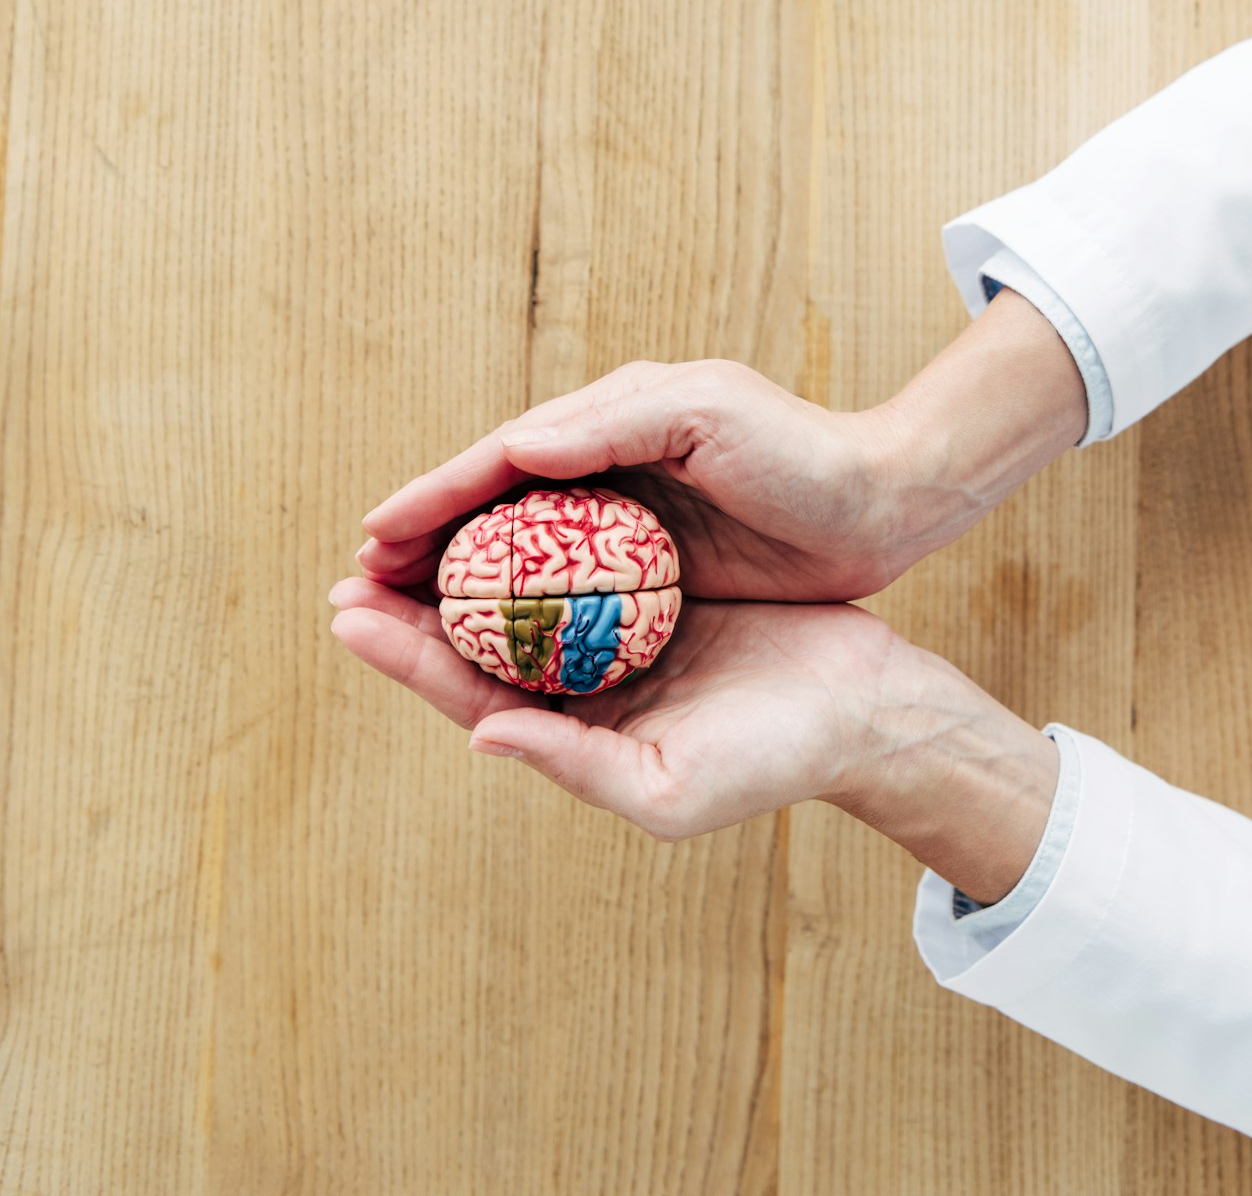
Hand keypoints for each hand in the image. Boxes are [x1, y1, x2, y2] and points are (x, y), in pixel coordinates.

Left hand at [327, 578, 1057, 901]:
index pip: (468, 694)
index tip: (346, 610)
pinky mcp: (657, 597)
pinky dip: (535, 538)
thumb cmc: (773, 759)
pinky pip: (579, 563)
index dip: (401, 653)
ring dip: (464, 566)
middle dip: (410, 606)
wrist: (865, 709)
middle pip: (478, 644)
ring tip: (408, 527)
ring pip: (521, 600)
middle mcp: (587, 692)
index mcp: (578, 738)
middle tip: (351, 563)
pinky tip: (506, 500)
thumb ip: (572, 764)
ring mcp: (621, 644)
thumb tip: (480, 737)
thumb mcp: (669, 789)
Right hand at [355, 291, 1087, 601]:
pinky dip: (514, 607)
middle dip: (424, 544)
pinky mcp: (654, 564)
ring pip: (518, 552)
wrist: (880, 502)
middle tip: (355, 587)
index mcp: (607, 421)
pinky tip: (484, 640)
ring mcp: (628, 517)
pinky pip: (564, 586)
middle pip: (492, 509)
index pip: (498, 461)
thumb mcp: (707, 413)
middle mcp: (606, 465)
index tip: (369, 538)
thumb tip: (514, 447)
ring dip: (456, 581)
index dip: (431, 499)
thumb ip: (609, 422)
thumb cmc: (798, 453)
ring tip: (394, 615)